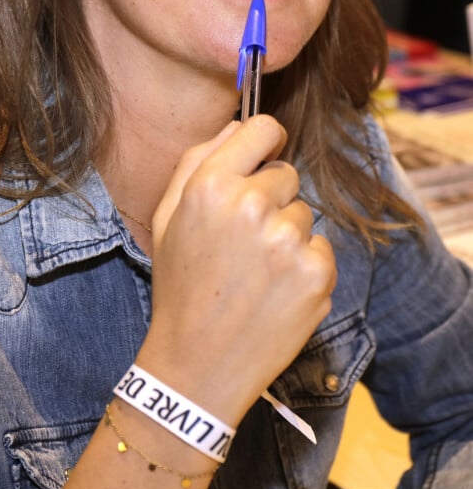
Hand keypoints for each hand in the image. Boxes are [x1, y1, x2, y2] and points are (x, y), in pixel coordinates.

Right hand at [138, 115, 335, 426]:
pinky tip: (276, 290)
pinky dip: (305, 266)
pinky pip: (322, 248)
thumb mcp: (168, 215)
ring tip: (257, 271)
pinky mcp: (316, 274)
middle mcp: (252, 205)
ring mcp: (288, 241)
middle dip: (270, 197)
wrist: (198, 364)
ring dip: (288, 234)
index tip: (265, 157)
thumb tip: (238, 124)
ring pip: (304, 214)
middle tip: (244, 239)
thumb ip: (199, 159)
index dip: (266, 141)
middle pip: (286, 173)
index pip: (263, 128)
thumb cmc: (181, 284)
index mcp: (211, 185)